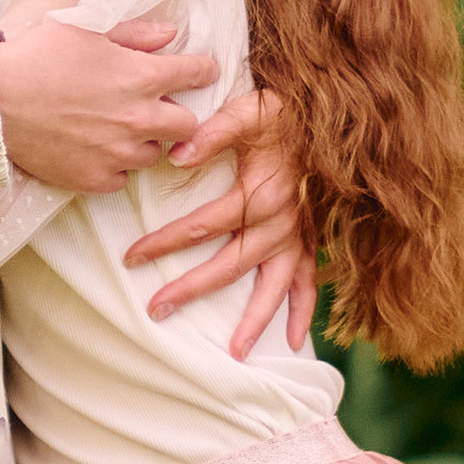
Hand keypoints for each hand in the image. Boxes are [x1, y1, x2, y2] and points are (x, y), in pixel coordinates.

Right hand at [0, 13, 216, 192]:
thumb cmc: (37, 56)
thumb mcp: (86, 29)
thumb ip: (135, 33)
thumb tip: (170, 34)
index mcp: (142, 77)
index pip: (197, 74)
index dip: (200, 70)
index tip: (198, 72)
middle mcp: (139, 119)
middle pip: (188, 125)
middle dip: (176, 114)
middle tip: (152, 107)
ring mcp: (118, 154)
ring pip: (153, 155)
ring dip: (142, 142)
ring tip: (114, 129)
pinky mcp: (94, 179)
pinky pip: (121, 180)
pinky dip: (113, 168)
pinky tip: (93, 150)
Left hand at [124, 85, 326, 357]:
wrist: (332, 116)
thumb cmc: (282, 113)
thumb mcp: (248, 111)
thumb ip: (212, 131)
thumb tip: (175, 154)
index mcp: (258, 195)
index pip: (201, 226)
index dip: (164, 243)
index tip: (131, 257)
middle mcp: (280, 223)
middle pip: (229, 266)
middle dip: (191, 290)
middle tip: (156, 310)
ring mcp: (298, 236)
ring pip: (273, 286)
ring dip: (253, 319)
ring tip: (234, 352)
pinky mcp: (312, 240)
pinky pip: (310, 282)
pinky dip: (304, 312)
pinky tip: (293, 341)